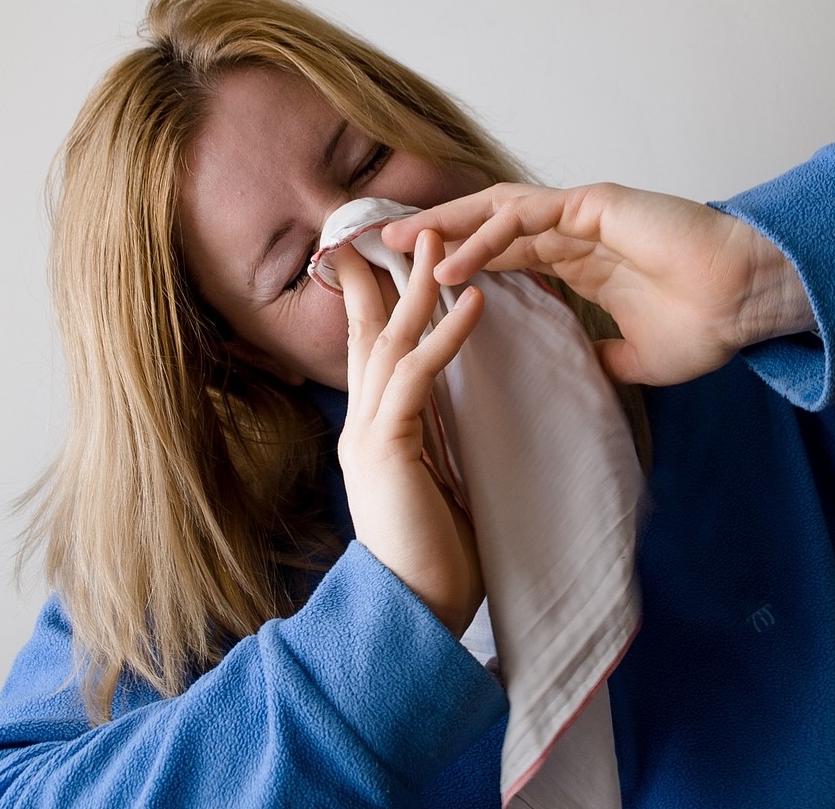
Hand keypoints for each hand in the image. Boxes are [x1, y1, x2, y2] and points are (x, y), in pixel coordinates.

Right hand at [335, 230, 484, 635]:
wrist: (415, 609)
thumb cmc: (433, 548)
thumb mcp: (433, 476)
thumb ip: (432, 433)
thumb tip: (453, 400)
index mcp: (373, 426)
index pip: (371, 345)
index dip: (378, 293)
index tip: (394, 252)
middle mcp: (362, 420)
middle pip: (370, 329)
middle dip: (388, 273)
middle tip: (411, 224)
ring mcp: (369, 432)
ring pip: (389, 342)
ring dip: (417, 288)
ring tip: (441, 243)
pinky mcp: (388, 448)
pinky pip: (418, 379)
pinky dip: (446, 337)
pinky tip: (473, 304)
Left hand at [383, 183, 815, 385]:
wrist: (750, 303)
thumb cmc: (706, 323)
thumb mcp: (638, 355)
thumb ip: (605, 355)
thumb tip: (588, 369)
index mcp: (576, 260)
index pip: (502, 254)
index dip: (459, 261)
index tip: (415, 279)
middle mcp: (571, 232)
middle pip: (486, 226)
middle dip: (436, 235)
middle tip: (386, 251)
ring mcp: (581, 216)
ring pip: (496, 213)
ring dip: (445, 229)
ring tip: (399, 247)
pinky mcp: (595, 207)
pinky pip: (527, 218)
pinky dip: (486, 238)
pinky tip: (450, 263)